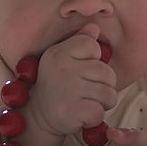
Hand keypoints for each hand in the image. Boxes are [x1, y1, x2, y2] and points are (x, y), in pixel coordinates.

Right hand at [28, 23, 117, 137]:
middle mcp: (61, 68)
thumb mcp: (64, 59)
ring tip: (84, 103)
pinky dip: (94, 118)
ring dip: (101, 104)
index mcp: (59, 52)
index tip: (81, 71)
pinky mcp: (71, 110)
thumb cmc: (58, 85)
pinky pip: (100, 113)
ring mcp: (66, 89)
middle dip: (102, 86)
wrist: (38, 117)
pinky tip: (80, 116)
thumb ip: (80, 41)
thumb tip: (94, 27)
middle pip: (107, 72)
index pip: (93, 46)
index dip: (94, 60)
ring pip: (108, 94)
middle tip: (84, 92)